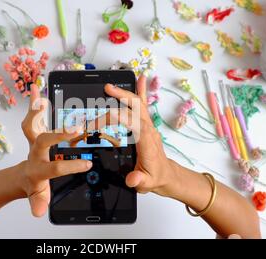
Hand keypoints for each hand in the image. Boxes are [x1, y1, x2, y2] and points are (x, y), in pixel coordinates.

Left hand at [20, 85, 92, 216]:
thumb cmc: (34, 183)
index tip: (86, 164)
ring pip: (31, 124)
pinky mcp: (34, 132)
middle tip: (74, 129)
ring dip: (35, 110)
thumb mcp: (38, 195)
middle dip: (57, 135)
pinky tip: (36, 88)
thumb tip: (38, 212)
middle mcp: (35, 152)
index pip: (54, 168)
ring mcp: (34, 141)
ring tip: (41, 97)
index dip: (70, 167)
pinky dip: (33, 101)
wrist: (22, 177)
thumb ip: (38, 202)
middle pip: (42, 140)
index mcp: (39, 168)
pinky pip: (32, 115)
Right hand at [89, 76, 177, 195]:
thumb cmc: (154, 177)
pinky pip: (143, 105)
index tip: (99, 122)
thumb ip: (138, 180)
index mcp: (146, 141)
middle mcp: (148, 129)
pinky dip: (141, 91)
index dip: (114, 119)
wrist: (165, 175)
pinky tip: (140, 79)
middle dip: (121, 97)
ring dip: (125, 92)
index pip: (129, 123)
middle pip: (134, 107)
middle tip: (106, 90)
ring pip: (138, 103)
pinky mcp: (146, 124)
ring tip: (113, 84)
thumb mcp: (146, 183)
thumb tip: (133, 179)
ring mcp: (148, 125)